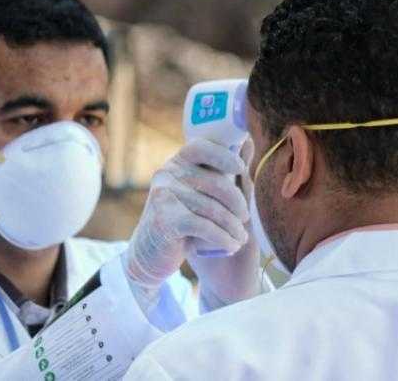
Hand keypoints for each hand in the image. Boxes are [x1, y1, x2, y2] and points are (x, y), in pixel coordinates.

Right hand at [123, 138, 249, 310]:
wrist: (149, 254)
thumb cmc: (180, 221)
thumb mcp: (195, 194)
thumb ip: (218, 172)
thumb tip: (249, 143)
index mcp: (175, 163)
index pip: (201, 148)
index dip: (224, 156)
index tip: (241, 169)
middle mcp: (167, 174)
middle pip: (216, 183)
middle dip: (237, 203)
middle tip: (245, 219)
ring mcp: (164, 195)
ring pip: (213, 209)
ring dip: (234, 227)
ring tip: (241, 238)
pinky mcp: (165, 219)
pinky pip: (205, 227)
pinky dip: (224, 238)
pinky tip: (232, 245)